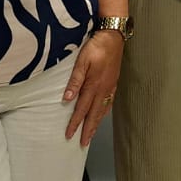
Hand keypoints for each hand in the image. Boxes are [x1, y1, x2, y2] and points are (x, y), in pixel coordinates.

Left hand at [63, 29, 123, 145]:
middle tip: (83, 144)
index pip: (82, 109)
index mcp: (93, 85)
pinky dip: (104, 112)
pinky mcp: (114, 82)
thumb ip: (75, 80)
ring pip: (102, 110)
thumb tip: (67, 99)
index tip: (69, 135)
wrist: (113, 36)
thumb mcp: (81, 61)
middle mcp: (103, 89)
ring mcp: (110, 86)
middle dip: (88, 130)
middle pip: (94, 114)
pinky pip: (109, 102)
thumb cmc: (96, 46)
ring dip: (96, 123)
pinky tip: (102, 115)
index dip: (75, 123)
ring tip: (92, 134)